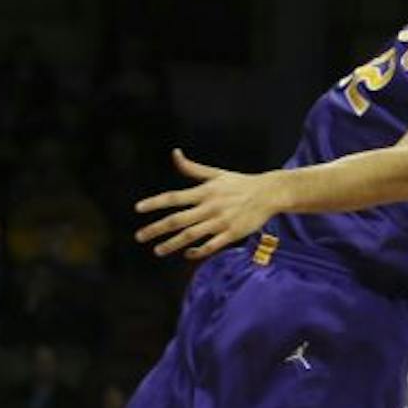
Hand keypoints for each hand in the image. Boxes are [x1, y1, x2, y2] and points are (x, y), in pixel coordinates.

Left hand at [135, 150, 282, 259]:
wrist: (270, 193)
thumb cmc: (240, 183)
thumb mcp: (216, 173)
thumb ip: (192, 168)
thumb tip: (175, 154)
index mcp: (204, 192)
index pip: (174, 197)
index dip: (154, 203)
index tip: (138, 209)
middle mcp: (210, 207)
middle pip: (177, 220)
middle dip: (156, 229)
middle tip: (139, 236)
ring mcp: (221, 222)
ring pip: (191, 235)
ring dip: (172, 244)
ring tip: (157, 251)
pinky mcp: (232, 234)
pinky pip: (211, 246)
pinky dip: (198, 251)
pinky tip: (187, 254)